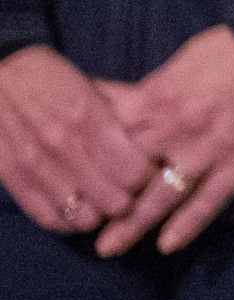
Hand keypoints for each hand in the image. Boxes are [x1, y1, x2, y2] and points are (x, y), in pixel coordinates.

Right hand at [0, 44, 154, 235]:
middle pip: (114, 201)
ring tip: (104, 201)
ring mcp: (35, 167)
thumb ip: (117, 112)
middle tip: (131, 191)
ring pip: (84, 216)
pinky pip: (50, 218)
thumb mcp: (87, 84)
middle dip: (129, 199)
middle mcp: (62, 146)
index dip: (147, 178)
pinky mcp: (12, 179)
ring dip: (100, 213)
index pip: (133, 171)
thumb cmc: (45, 77)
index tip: (149, 173)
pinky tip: (79, 209)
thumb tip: (153, 131)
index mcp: (88, 118)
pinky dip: (69, 221)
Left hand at [89, 28, 233, 254]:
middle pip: (127, 173)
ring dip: (133, 225)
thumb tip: (104, 108)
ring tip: (108, 248)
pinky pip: (211, 199)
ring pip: (164, 195)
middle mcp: (178, 127)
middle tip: (75, 224)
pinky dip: (189, 224)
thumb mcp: (177, 62)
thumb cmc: (228, 52)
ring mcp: (210, 148)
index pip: (107, 137)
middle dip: (99, 200)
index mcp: (158, 98)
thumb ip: (143, 92)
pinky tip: (167, 245)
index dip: (82, 163)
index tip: (64, 182)